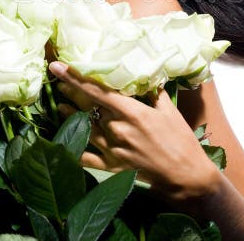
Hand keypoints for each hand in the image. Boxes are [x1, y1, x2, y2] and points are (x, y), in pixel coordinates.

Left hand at [48, 61, 219, 204]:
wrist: (186, 176)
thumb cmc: (180, 141)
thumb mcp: (170, 111)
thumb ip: (154, 92)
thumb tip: (146, 76)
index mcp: (131, 112)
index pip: (97, 91)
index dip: (75, 78)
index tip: (57, 67)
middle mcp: (117, 129)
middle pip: (88, 108)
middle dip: (73, 96)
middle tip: (61, 86)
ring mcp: (112, 149)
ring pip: (84, 129)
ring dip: (71, 118)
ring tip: (62, 108)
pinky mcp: (112, 167)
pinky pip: (87, 158)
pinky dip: (75, 150)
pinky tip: (66, 143)